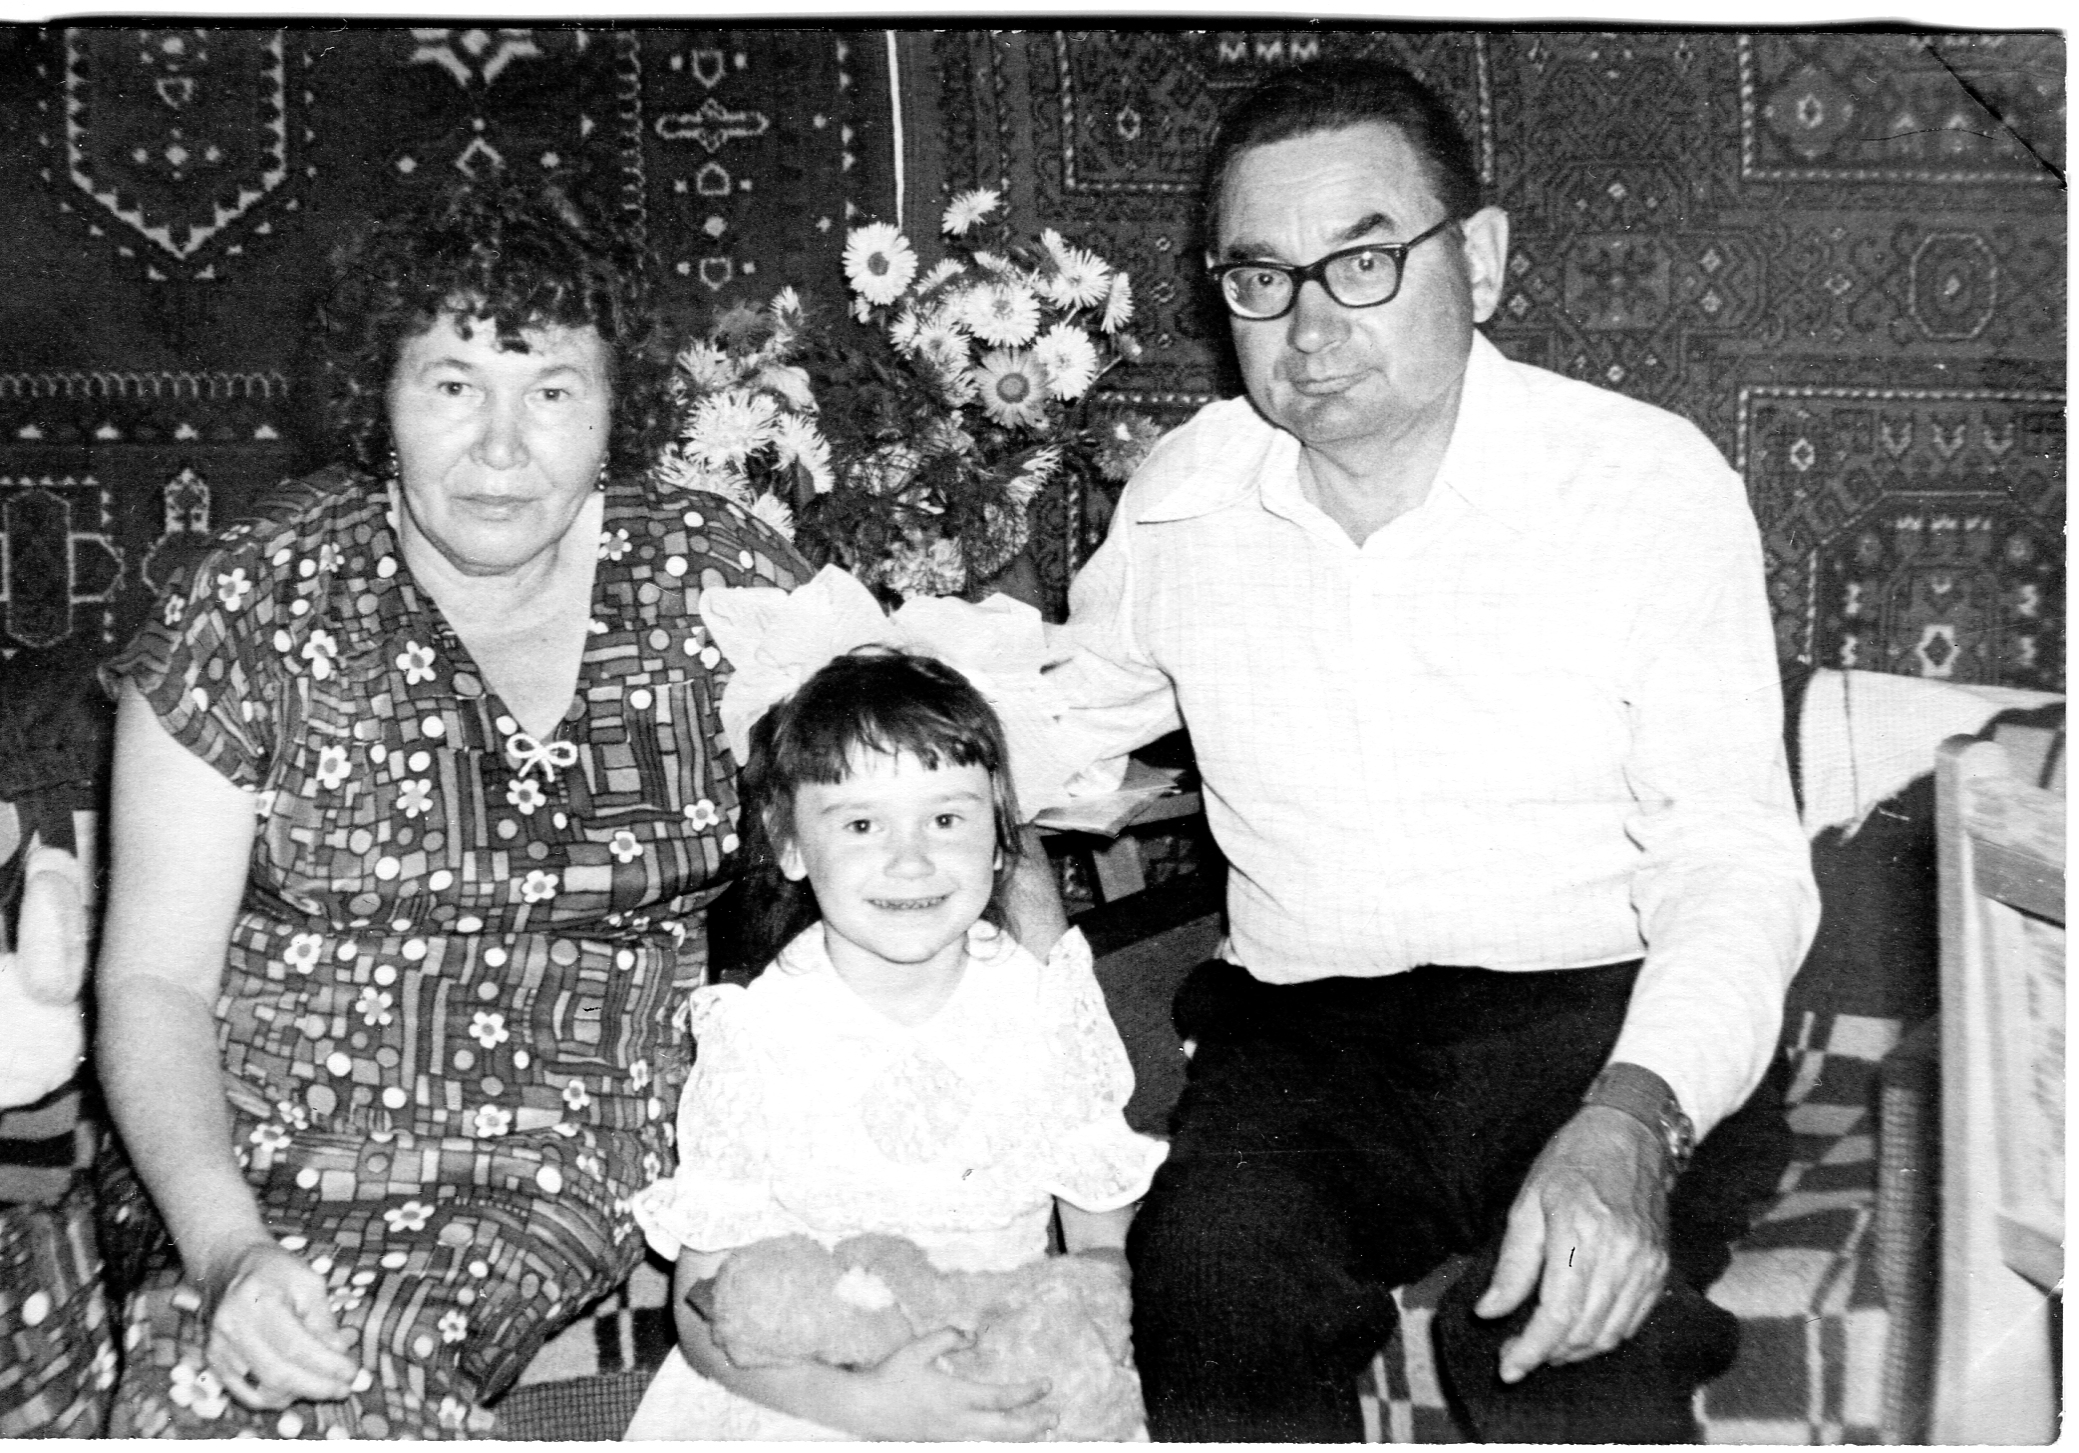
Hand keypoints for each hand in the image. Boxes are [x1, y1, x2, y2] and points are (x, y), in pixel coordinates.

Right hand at [200, 1237, 363, 1408]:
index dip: (327, 1366)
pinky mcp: (213, 1361)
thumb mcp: (309, 1282)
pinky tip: (296, 1388)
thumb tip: (339, 1355)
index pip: (296, 1347)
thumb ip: (323, 1320)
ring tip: (324, 1384)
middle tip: (345, 1388)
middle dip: (318, 1386)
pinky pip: (245, 1394)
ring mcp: (218, 1347)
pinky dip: (275, 1398)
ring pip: (262, 1390)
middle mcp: (232, 1328)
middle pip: (278, 1374)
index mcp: (257, 1301)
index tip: (352, 1373)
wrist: (230, 1265)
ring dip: (299, 1394)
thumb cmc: (276, 1270)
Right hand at [840, 1327, 1053, 1440]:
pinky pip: (977, 1444)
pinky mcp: (942, 1441)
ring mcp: (950, 1436)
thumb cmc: (891, 1375)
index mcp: (954, 1396)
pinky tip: (1006, 1438)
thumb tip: (974, 1334)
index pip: (999, 1398)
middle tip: (1055, 1417)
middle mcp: (957, 1421)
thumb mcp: (918, 1348)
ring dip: (1019, 1437)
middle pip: (1003, 1428)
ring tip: (1042, 1432)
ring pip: (992, 1441)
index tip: (1046, 1384)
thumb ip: (948, 1338)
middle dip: (1032, 1425)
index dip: (1026, 1393)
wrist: (865, 1408)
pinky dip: (996, 1441)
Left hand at [1474, 1105, 1669, 1383]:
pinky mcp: (1660, 1269)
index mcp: (1581, 1231)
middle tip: (1518, 1355)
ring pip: (1611, 1334)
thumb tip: (1490, 1312)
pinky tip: (1579, 1331)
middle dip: (1548, 1354)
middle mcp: (1620, 1253)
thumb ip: (1513, 1263)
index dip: (1531, 1348)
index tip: (1508, 1368)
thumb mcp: (1527, 1202)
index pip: (1558, 1313)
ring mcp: (1646, 1264)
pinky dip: (1604, 1337)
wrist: (1632, 1136)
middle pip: (1585, 1331)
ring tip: (1545, 1347)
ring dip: (1576, 1351)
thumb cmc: (1571, 1162)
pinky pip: (1633, 1321)